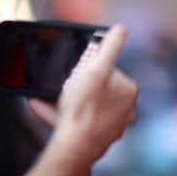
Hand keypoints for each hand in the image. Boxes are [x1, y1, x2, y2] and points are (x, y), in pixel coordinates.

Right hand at [29, 24, 137, 164]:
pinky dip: (63, 116)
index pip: (110, 71)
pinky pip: (79, 122)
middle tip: (61, 88)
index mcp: (130, 90)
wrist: (74, 146)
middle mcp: (127, 109)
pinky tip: (46, 111)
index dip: (90, 70)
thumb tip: (121, 29)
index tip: (76, 73)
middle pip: (98, 89)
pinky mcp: (99, 139)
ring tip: (48, 100)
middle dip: (77, 86)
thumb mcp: (96, 69)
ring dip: (67, 102)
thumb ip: (110, 48)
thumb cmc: (85, 107)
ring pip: (87, 107)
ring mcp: (114, 126)